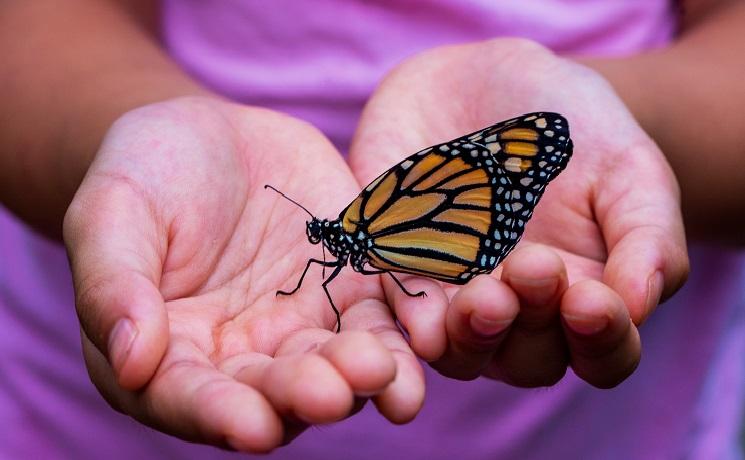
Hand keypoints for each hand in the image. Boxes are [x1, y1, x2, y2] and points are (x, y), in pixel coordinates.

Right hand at [63, 97, 423, 451]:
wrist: (212, 136)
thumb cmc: (145, 174)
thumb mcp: (112, 213)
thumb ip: (114, 285)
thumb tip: (130, 361)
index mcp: (170, 355)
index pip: (190, 398)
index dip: (218, 414)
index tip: (251, 426)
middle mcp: (242, 357)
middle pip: (275, 393)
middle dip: (304, 396)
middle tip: (331, 393)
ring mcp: (303, 327)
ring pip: (337, 366)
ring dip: (364, 378)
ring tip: (384, 372)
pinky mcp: (351, 290)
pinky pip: (382, 319)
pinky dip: (404, 333)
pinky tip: (424, 339)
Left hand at [349, 39, 688, 387]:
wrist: (488, 78)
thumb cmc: (573, 128)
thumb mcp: (629, 168)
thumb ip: (647, 236)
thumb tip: (639, 306)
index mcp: (583, 297)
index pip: (603, 353)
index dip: (602, 340)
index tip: (592, 300)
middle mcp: (518, 311)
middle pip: (527, 360)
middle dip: (531, 326)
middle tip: (532, 267)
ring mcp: (456, 295)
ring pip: (461, 351)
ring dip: (471, 335)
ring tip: (483, 296)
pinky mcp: (398, 268)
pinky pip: (399, 308)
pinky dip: (411, 316)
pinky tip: (423, 314)